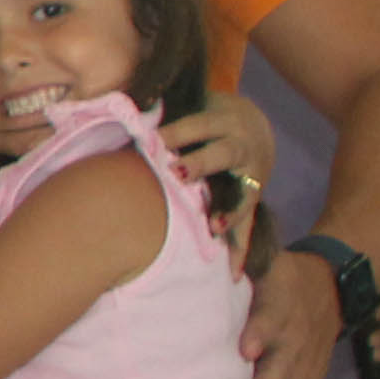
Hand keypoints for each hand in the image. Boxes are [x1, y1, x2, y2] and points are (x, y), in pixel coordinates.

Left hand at [158, 94, 274, 267]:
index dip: (174, 133)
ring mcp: (252, 174)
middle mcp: (241, 146)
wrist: (254, 125)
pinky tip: (235, 273)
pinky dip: (241, 248)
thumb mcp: (192, 105)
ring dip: (228, 211)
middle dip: (200, 164)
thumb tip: (124, 114)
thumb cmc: (205, 117)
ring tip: (213, 228)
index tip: (150, 140)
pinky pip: (250, 224)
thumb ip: (163, 112)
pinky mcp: (254, 197)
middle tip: (176, 174)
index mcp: (221, 120)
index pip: (196, 125)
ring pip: (242, 193)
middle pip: (221, 154)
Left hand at [241, 248, 341, 378]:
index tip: (245, 350)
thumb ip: (237, 256)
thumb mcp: (264, 257)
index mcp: (283, 298)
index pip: (273, 314)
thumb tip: (206, 237)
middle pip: (285, 361)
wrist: (332, 283)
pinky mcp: (314, 371)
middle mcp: (298, 329)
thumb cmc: (277, 272)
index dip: (261, 331)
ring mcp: (310, 354)